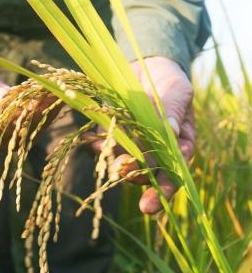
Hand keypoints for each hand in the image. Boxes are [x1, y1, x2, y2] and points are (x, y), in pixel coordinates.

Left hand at [93, 56, 194, 213]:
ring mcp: (132, 143)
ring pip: (124, 162)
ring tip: (110, 162)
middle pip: (146, 173)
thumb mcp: (177, 91)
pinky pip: (104, 145)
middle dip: (135, 177)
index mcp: (178, 145)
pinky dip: (99, 146)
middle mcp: (155, 150)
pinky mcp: (113, 133)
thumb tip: (170, 128)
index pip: (174, 173)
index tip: (148, 206)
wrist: (146, 65)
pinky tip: (93, 143)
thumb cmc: (170, 81)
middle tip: (123, 172)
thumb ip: (173, 110)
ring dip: (116, 165)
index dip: (163, 190)